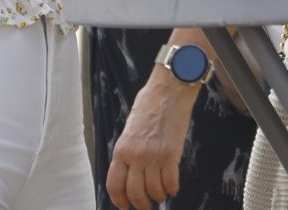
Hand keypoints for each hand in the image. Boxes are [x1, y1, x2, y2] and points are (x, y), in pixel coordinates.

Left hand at [106, 75, 196, 208]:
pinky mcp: (172, 154)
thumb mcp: (131, 127)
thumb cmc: (151, 103)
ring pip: (153, 190)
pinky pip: (171, 181)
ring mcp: (154, 156)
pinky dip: (172, 188)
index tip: (125, 206)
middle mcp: (135, 156)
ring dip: (158, 197)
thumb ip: (129, 148)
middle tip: (146, 207)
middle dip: (140, 204)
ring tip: (161, 196)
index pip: (114, 184)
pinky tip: (173, 187)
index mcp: (121, 149)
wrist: (170, 89)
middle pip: (134, 192)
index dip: (119, 200)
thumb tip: (130, 167)